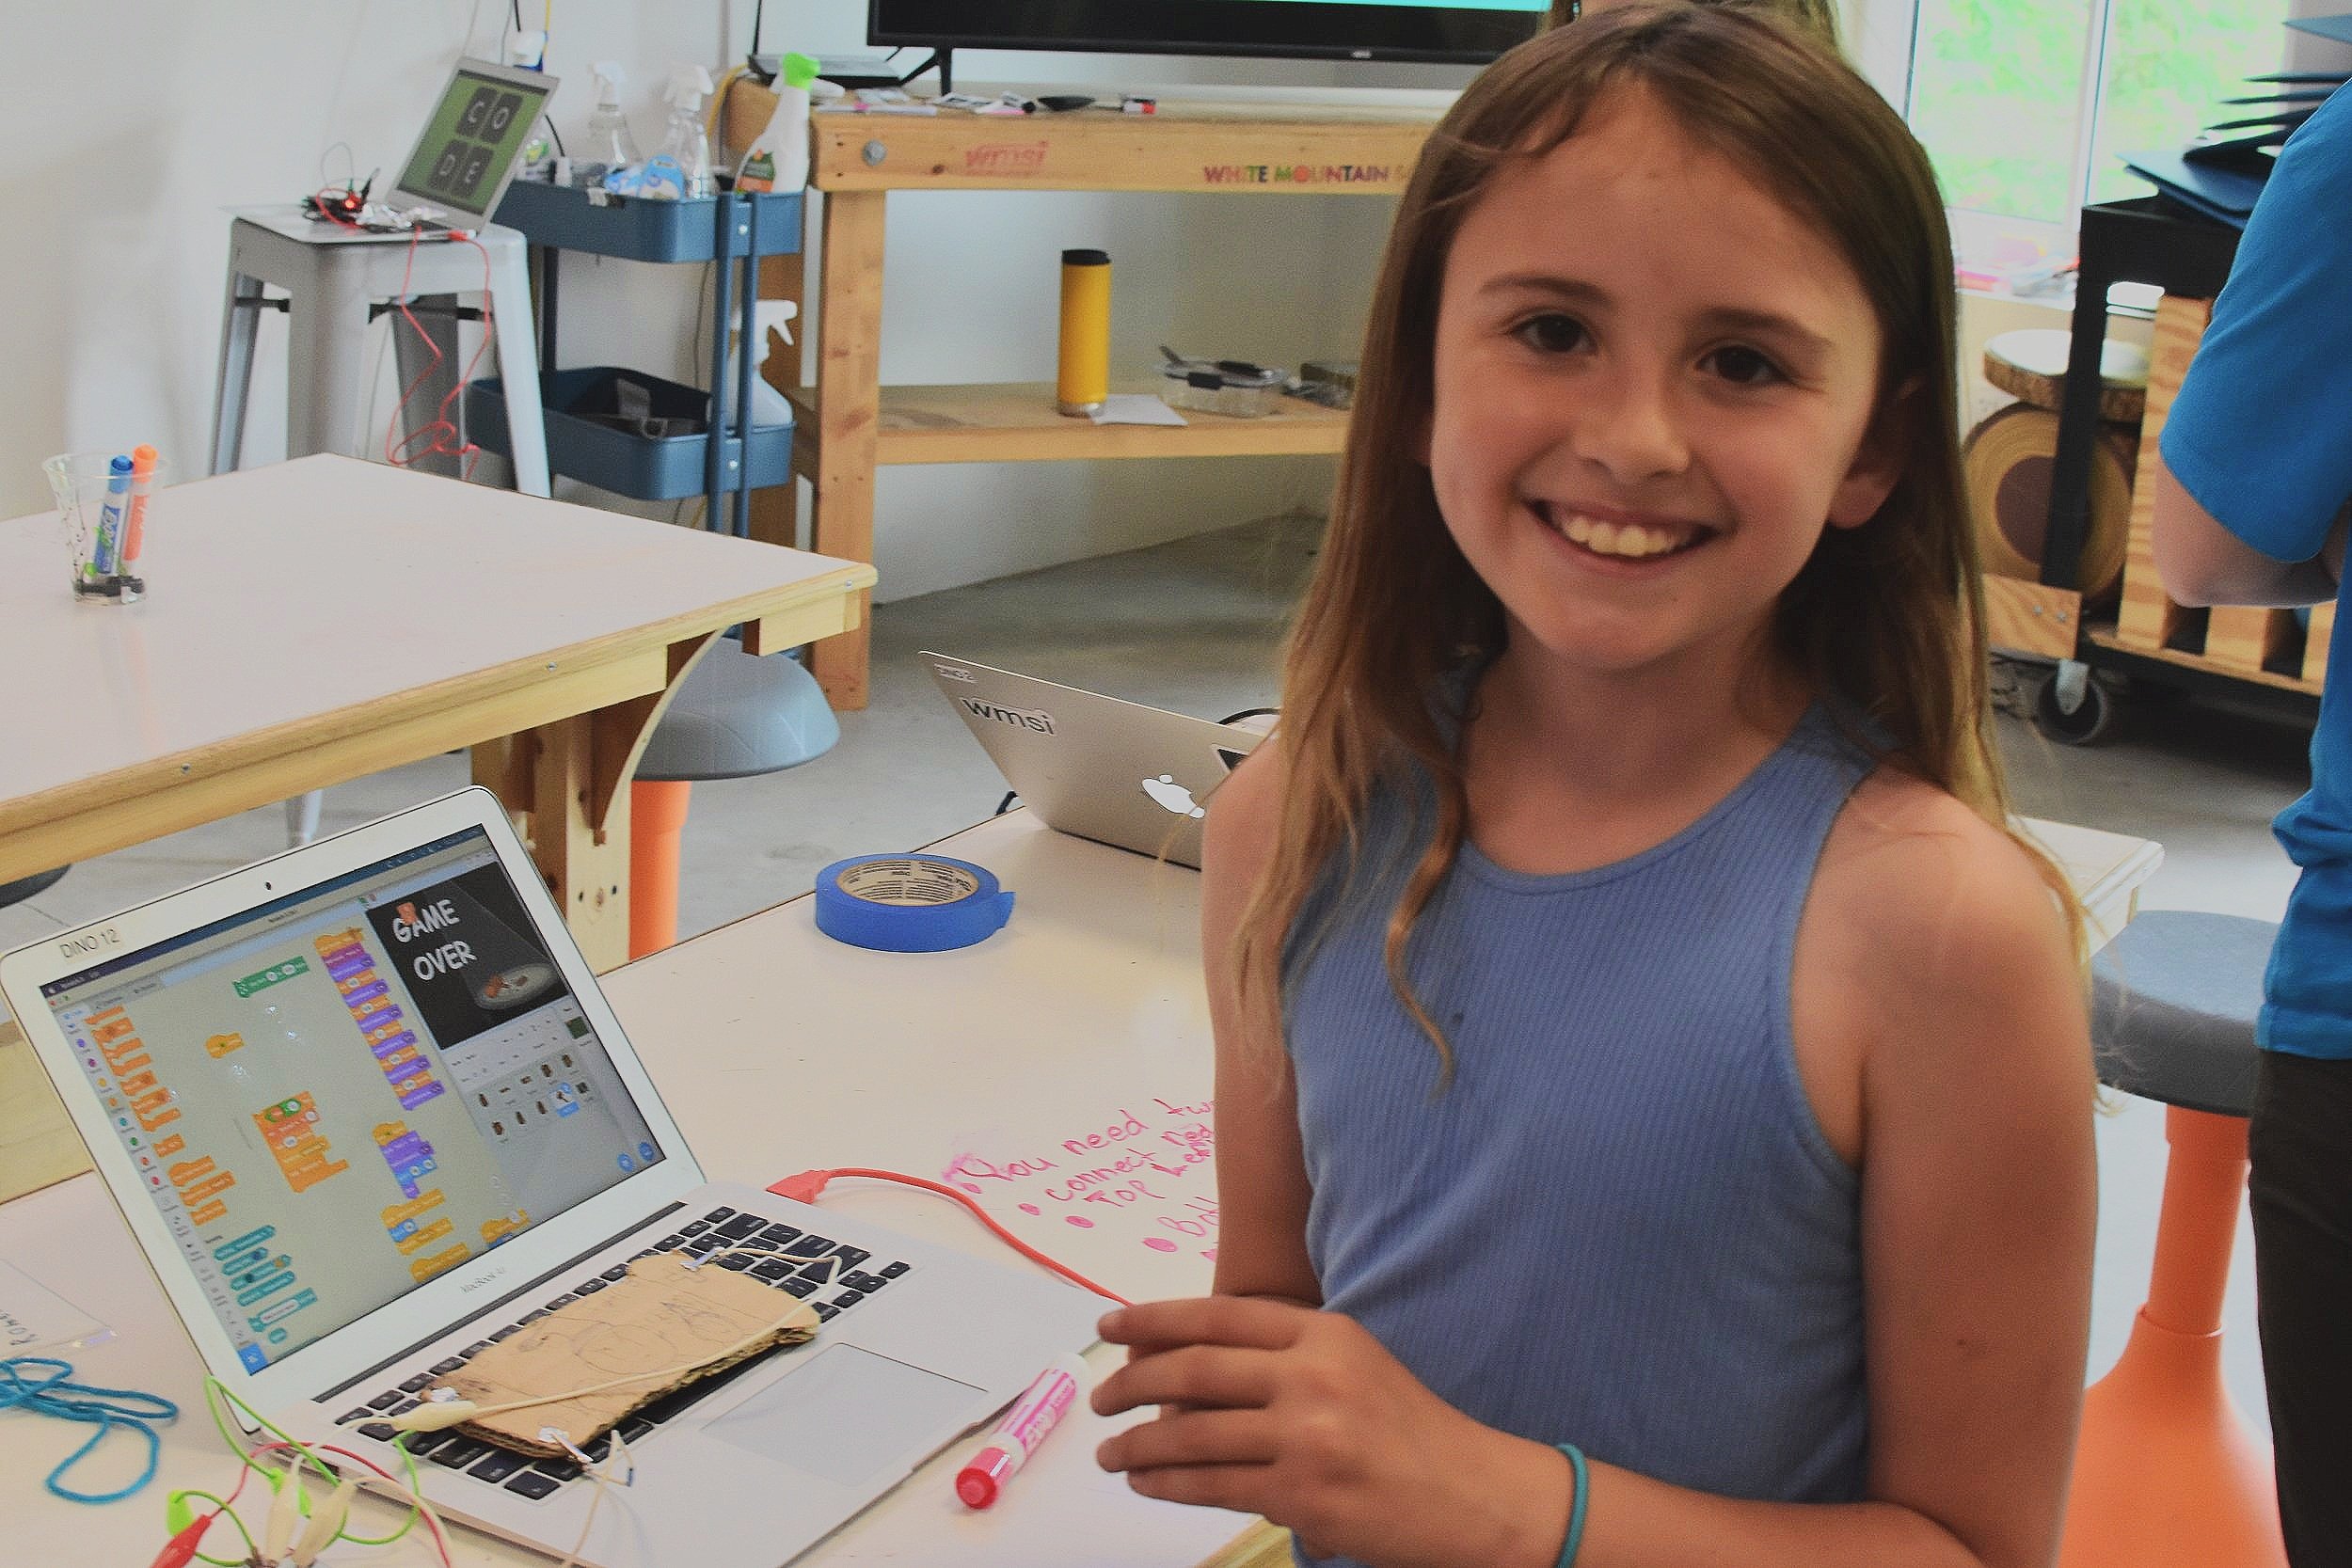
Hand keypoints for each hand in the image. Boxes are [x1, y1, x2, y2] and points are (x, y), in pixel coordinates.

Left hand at [1091, 1297, 1571, 1567]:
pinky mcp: (1302, 1494)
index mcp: (1324, 1333)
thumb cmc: (1407, 1431)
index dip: (1154, 1319)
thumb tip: (1185, 1359)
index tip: (1108, 1325)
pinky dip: (1167, 1484)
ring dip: (1137, 1446)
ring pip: (1192, 1435)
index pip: (1219, 1315)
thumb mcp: (1354, 1364)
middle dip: (1130, 1383)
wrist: (1472, 1495)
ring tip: (1109, 1452)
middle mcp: (1313, 1376)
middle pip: (1193, 1370)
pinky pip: (1212, 1485)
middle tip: (1098, 1399)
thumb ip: (1283, 1355)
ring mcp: (1307, 1437)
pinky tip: (1145, 1482)